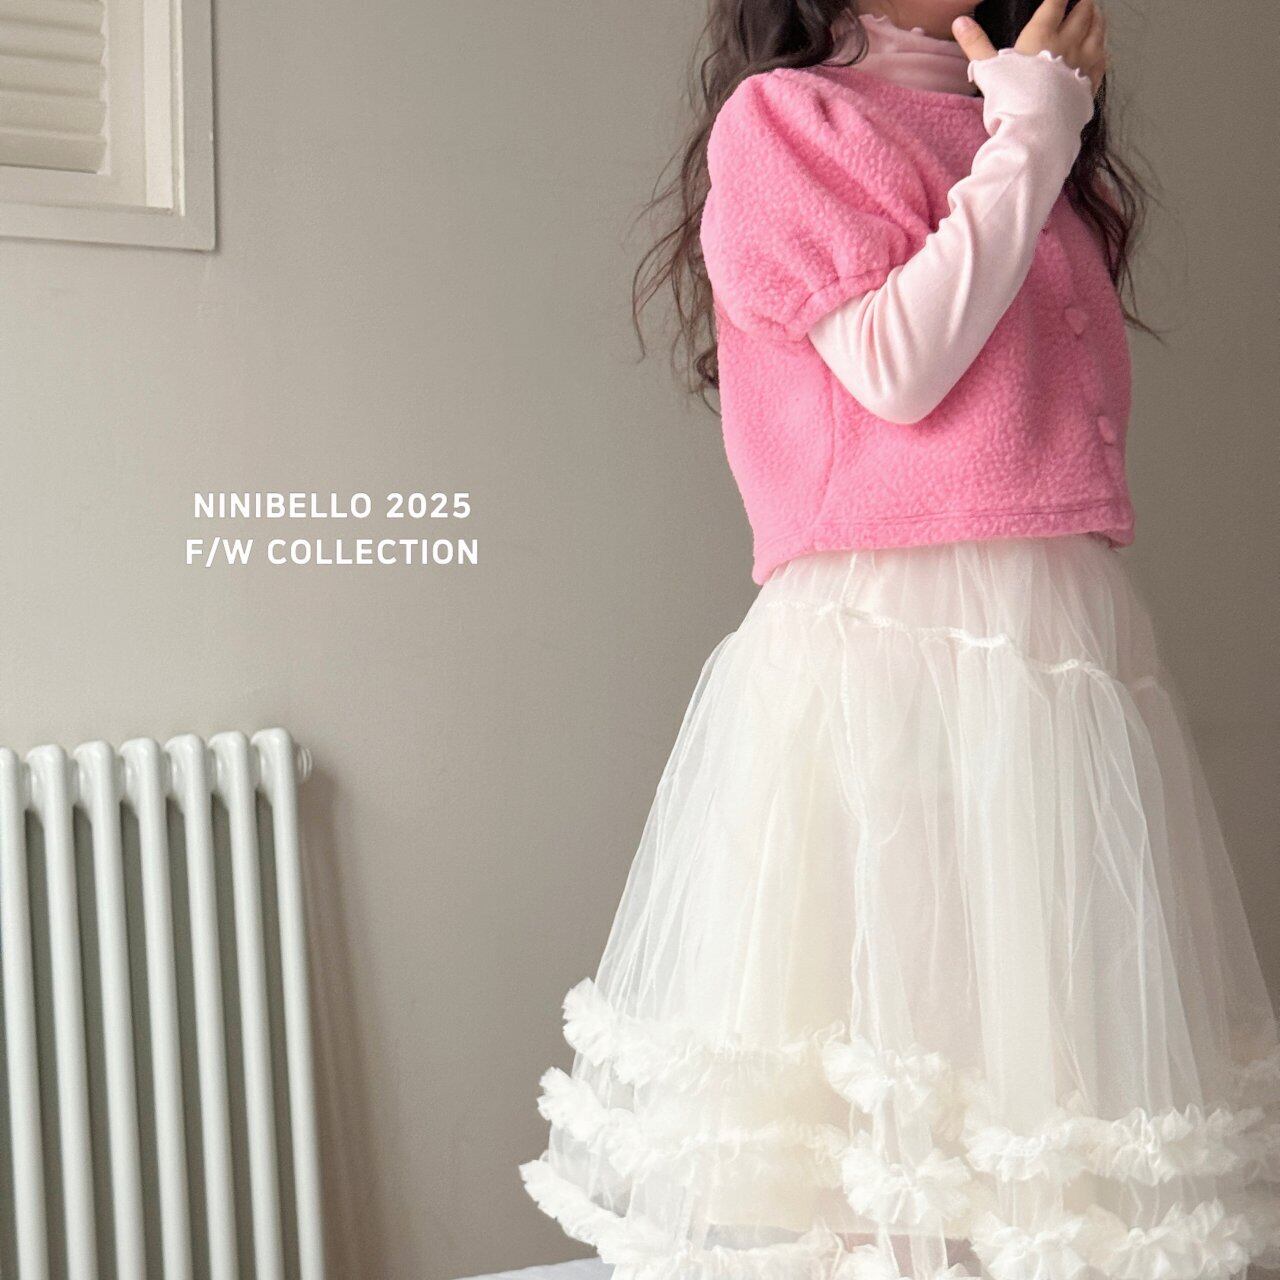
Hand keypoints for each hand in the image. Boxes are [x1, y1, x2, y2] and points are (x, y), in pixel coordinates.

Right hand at [953, 0, 1108, 92]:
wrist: (1037, 131)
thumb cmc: (1011, 100)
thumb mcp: (988, 70)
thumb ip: (976, 44)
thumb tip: (959, 21)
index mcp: (1042, 35)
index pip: (1056, 2)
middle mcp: (1067, 43)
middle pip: (1083, 13)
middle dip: (1084, 3)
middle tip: (1082, 1)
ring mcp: (1083, 63)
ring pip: (1097, 31)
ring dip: (1097, 19)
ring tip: (1096, 14)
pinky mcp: (1090, 84)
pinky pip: (1102, 59)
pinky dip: (1102, 48)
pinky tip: (1100, 48)